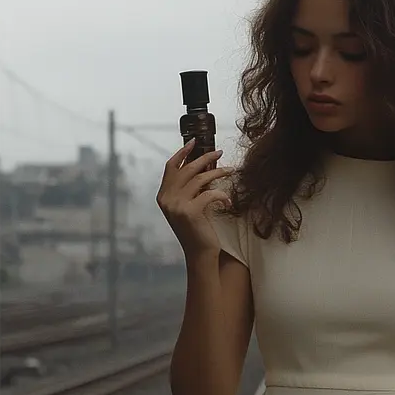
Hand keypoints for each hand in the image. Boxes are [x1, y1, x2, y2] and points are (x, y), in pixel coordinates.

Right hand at [156, 139, 232, 259]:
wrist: (199, 253)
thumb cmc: (196, 230)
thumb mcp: (188, 207)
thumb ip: (188, 189)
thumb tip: (203, 167)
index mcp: (163, 196)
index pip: (171, 167)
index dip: (182, 152)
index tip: (195, 142)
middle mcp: (167, 199)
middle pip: (187, 169)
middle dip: (205, 158)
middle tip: (219, 153)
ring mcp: (177, 205)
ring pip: (200, 178)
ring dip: (218, 172)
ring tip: (230, 170)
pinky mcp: (190, 212)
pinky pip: (210, 194)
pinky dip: (222, 195)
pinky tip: (228, 201)